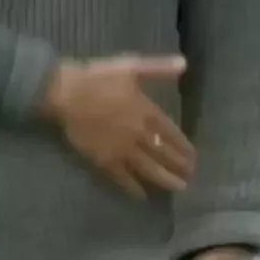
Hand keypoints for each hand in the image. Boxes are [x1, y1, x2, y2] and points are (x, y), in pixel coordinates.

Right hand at [40, 54, 195, 196]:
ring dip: (165, 179)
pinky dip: (133, 188)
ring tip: (178, 188)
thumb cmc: (98, 77)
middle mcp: (138, 134)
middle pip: (163, 154)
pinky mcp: (103, 160)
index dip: (184, 147)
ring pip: (148, 169)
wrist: (66, 93)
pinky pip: (122, 178)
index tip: (194, 158)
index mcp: (146, 112)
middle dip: (179, 166)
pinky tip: (141, 195)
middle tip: (191, 176)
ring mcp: (121, 150)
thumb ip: (158, 67)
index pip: (171, 134)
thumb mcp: (131, 66)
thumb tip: (185, 64)